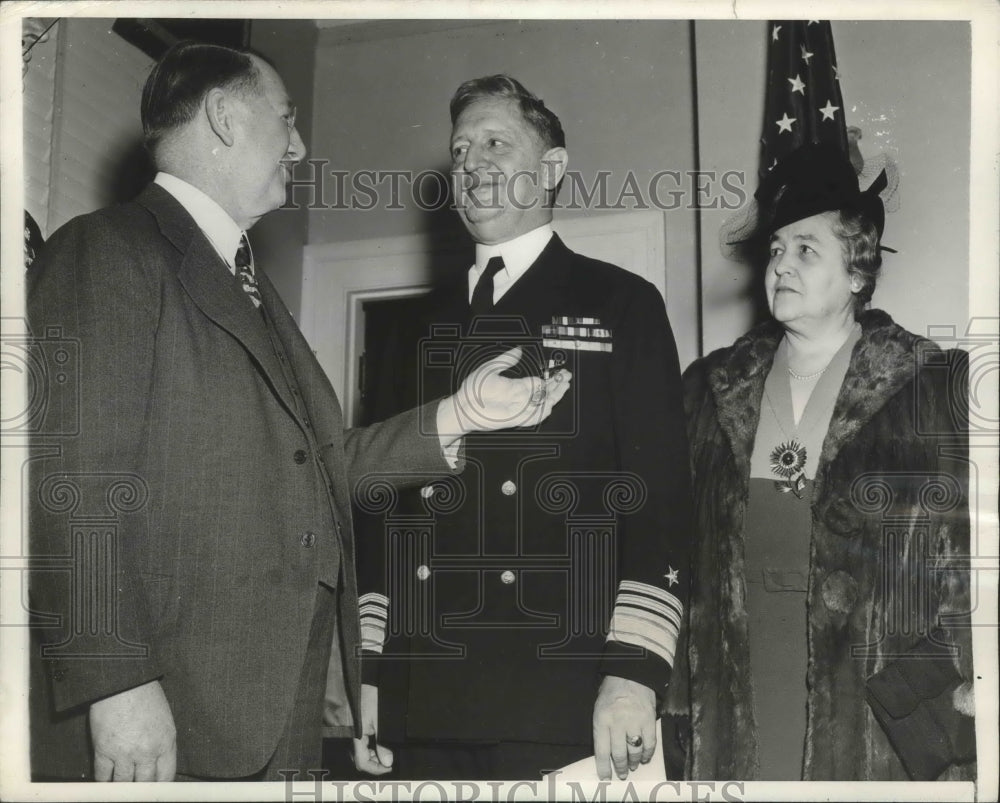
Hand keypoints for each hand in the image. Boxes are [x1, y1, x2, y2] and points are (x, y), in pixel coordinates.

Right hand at [89, 679, 176, 780]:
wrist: (123, 681)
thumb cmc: (144, 694)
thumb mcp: (164, 718)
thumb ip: (161, 742)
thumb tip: (155, 762)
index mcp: (166, 741)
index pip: (166, 776)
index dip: (159, 786)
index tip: (154, 788)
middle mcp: (148, 751)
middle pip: (145, 783)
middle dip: (141, 788)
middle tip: (136, 788)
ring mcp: (125, 753)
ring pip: (123, 783)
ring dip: (121, 786)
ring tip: (120, 787)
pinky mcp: (104, 751)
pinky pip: (103, 776)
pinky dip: (103, 781)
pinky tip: (104, 782)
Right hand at [352, 684, 392, 774]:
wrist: (345, 683)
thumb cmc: (360, 696)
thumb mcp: (378, 718)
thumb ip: (382, 742)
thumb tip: (387, 760)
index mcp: (355, 739)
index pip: (363, 764)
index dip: (377, 769)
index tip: (388, 766)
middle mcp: (346, 739)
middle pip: (359, 760)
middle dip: (375, 761)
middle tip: (388, 756)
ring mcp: (343, 734)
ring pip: (356, 752)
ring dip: (369, 753)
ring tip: (382, 747)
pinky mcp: (342, 729)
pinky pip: (353, 743)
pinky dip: (363, 745)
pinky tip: (371, 738)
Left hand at [439, 346, 571, 436]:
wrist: (462, 406)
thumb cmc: (473, 390)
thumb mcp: (491, 368)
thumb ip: (506, 359)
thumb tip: (519, 349)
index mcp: (517, 387)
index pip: (540, 383)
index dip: (551, 378)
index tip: (562, 372)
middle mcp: (520, 398)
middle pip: (545, 393)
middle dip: (557, 386)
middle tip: (567, 378)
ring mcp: (519, 409)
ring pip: (542, 405)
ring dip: (554, 397)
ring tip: (563, 387)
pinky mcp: (515, 419)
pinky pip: (532, 418)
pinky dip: (542, 412)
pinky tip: (550, 404)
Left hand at [593, 675, 655, 780]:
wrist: (630, 674)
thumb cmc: (612, 692)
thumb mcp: (599, 708)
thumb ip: (602, 729)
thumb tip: (605, 754)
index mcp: (601, 719)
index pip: (601, 750)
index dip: (603, 767)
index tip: (605, 777)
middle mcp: (617, 722)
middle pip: (619, 754)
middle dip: (620, 767)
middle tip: (621, 774)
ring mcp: (634, 721)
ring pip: (635, 751)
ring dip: (634, 762)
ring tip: (633, 766)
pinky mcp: (649, 720)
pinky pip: (649, 743)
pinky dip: (648, 753)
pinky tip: (645, 757)